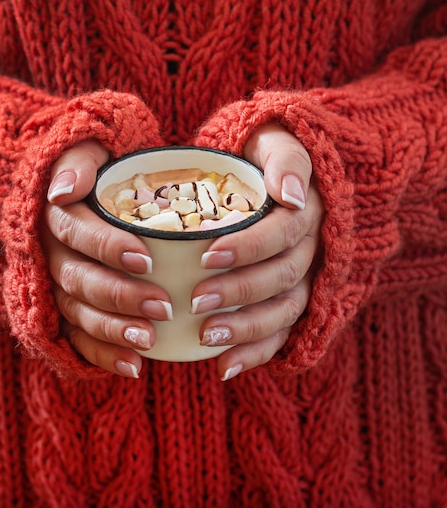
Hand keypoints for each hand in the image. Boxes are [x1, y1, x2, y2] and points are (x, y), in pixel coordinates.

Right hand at [41, 140, 171, 378]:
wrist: (87, 193)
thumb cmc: (101, 171)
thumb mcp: (88, 148)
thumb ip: (79, 160)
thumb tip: (63, 191)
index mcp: (56, 216)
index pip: (76, 233)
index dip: (108, 248)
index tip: (147, 259)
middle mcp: (50, 254)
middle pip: (78, 279)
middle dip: (120, 296)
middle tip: (163, 306)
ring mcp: (55, 285)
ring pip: (77, 312)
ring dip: (113, 330)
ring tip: (150, 340)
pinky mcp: (65, 310)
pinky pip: (77, 338)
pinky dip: (103, 354)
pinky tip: (134, 366)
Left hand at [193, 123, 323, 380]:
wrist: (269, 173)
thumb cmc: (261, 155)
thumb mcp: (275, 140)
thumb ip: (286, 158)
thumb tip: (292, 195)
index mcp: (307, 211)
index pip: (284, 233)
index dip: (249, 247)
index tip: (206, 254)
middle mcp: (312, 248)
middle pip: (283, 277)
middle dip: (240, 292)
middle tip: (196, 302)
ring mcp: (305, 279)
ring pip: (285, 311)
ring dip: (246, 329)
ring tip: (205, 338)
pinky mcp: (293, 301)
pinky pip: (282, 333)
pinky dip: (256, 352)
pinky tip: (224, 366)